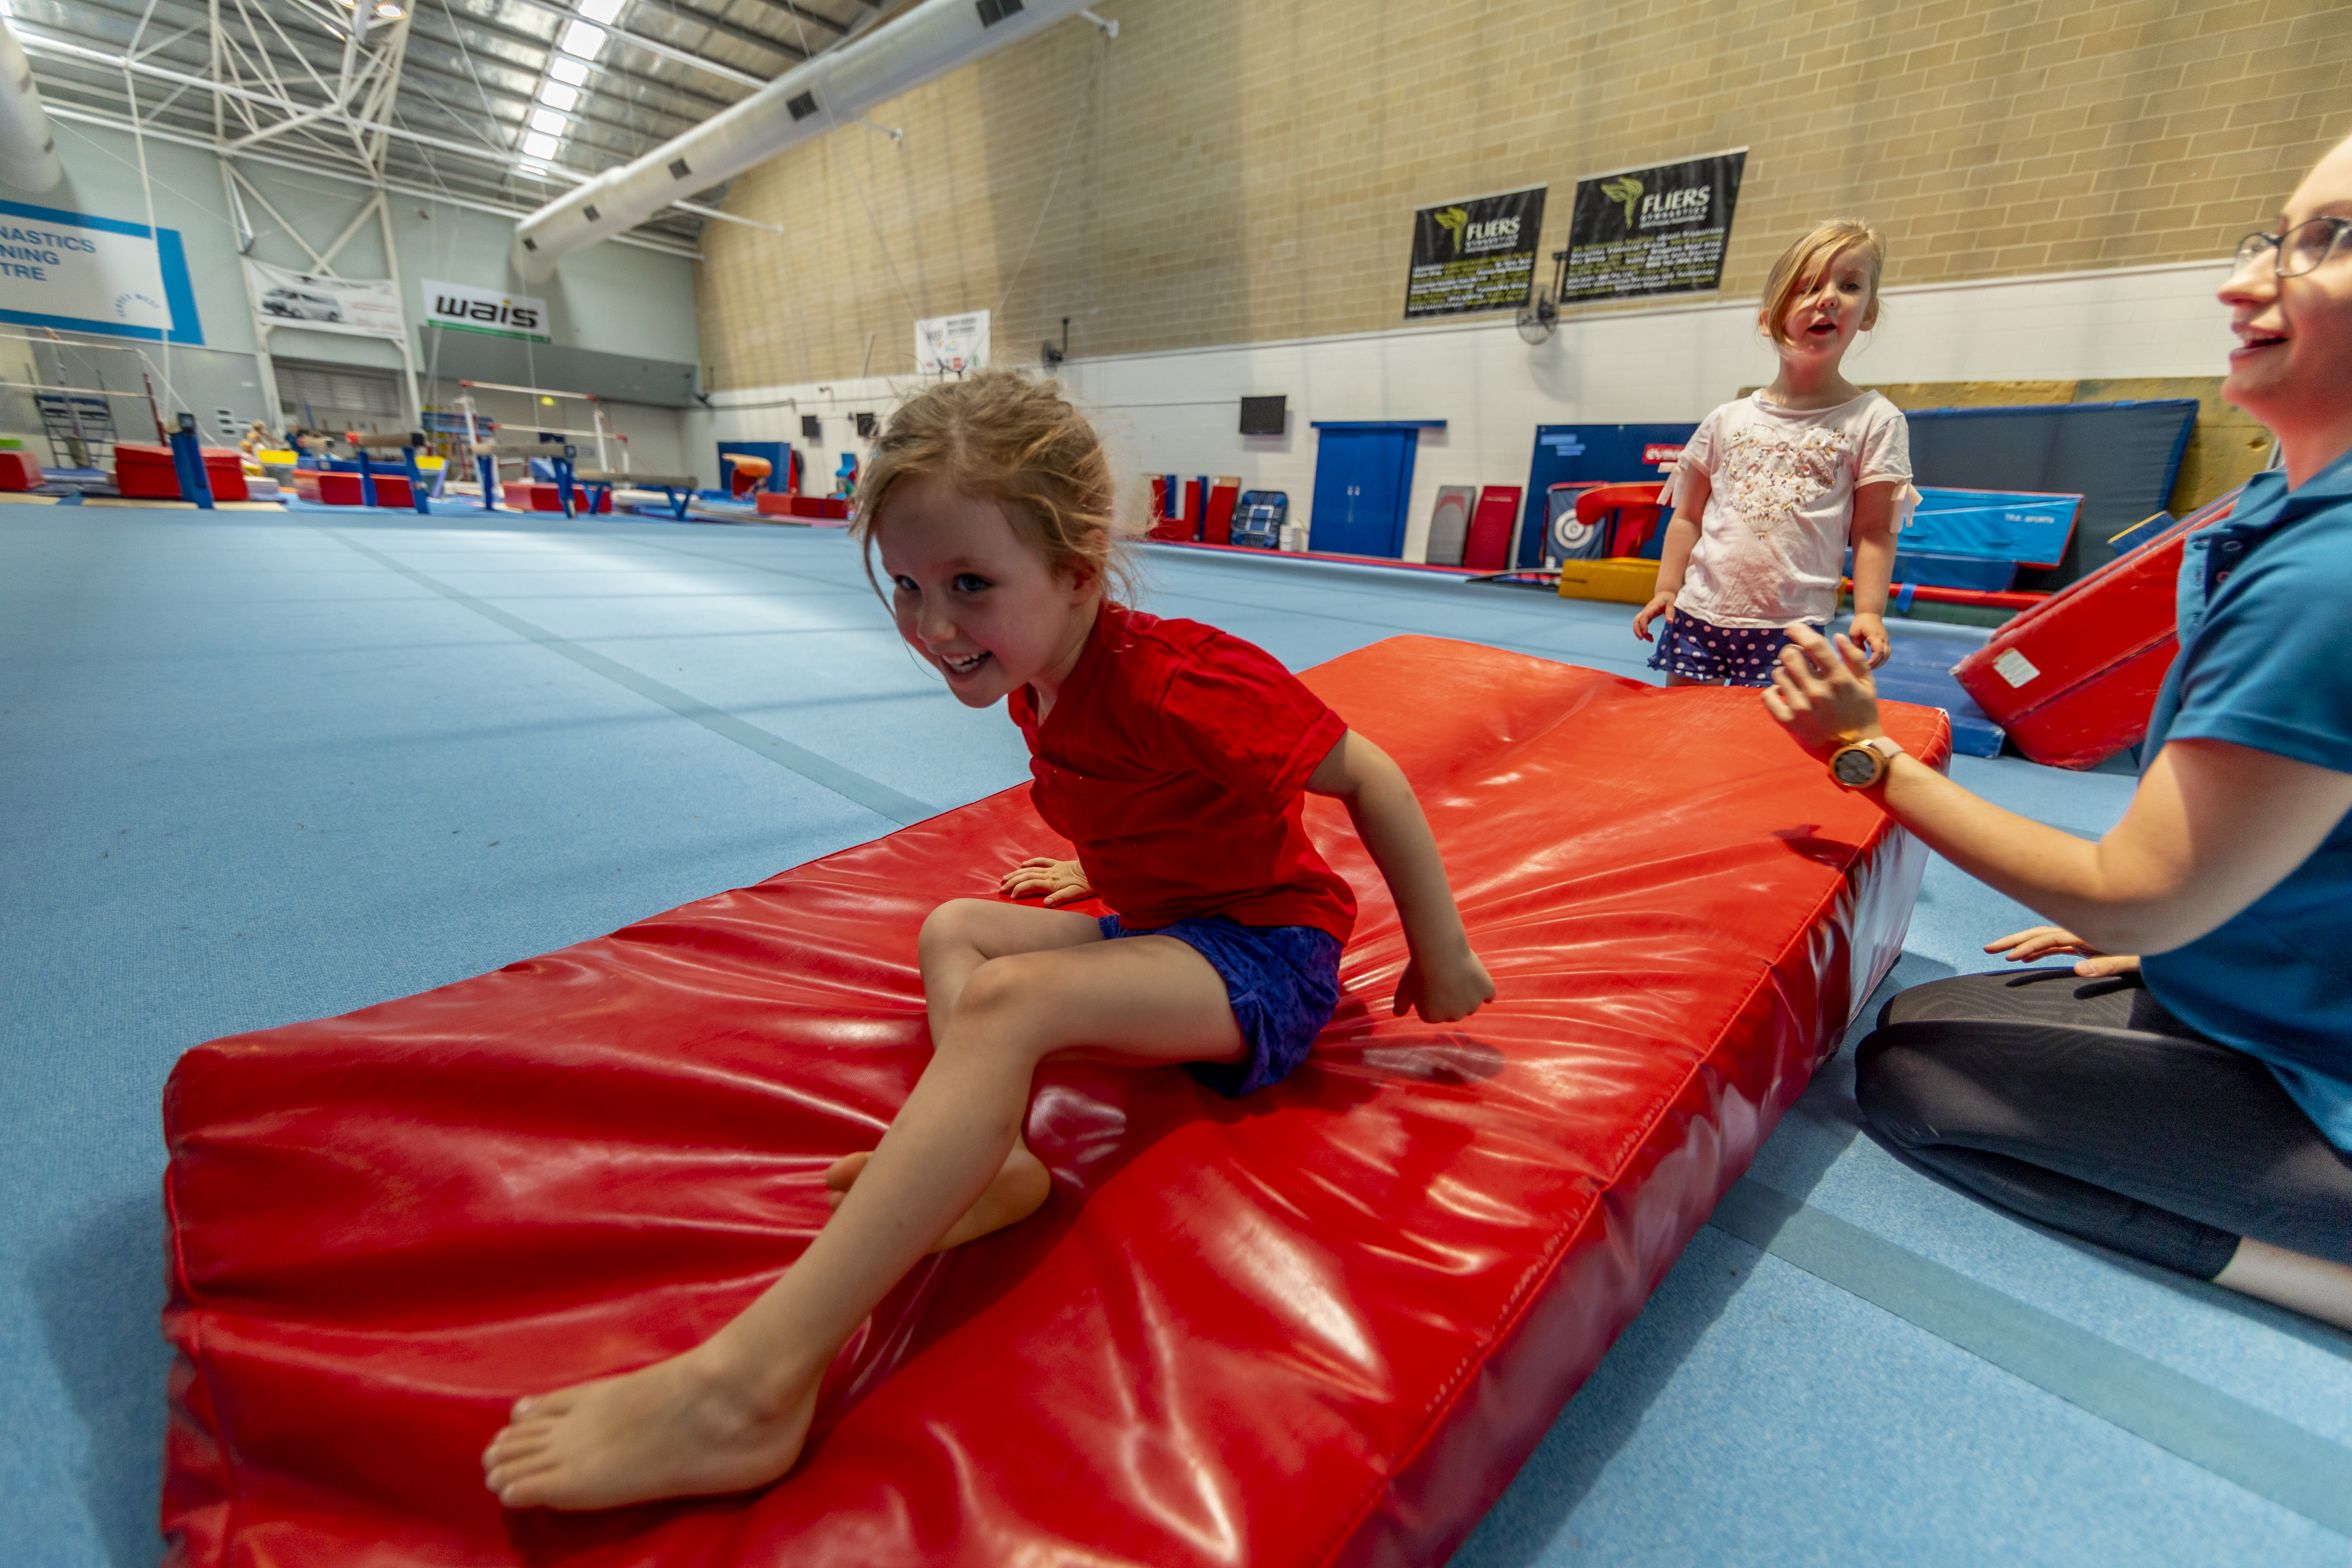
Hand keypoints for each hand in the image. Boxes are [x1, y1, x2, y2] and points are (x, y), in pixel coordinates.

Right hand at [999, 856, 1092, 905]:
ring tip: (1005, 878)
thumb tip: (1046, 904)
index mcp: (1052, 883)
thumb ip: (1060, 898)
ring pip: (1031, 869)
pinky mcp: (1058, 863)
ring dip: (1017, 873)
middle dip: (1013, 882)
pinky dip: (1032, 862)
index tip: (1011, 897)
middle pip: (1027, 877)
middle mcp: (1050, 874)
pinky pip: (1042, 861)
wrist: (1096, 867)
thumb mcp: (1075, 894)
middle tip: (1001, 888)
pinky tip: (1023, 864)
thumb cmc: (1087, 884)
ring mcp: (1053, 868)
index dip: (1019, 890)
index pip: (1031, 885)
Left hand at [1393, 944, 1494, 1023]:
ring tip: (1458, 973)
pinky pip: (1488, 994)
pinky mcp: (1486, 993)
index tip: (1431, 980)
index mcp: (1432, 1018)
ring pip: (1471, 1002)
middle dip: (1451, 996)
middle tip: (1446, 975)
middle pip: (1454, 1008)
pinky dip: (1484, 987)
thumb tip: (1396, 1014)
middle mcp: (1453, 1017)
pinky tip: (1476, 977)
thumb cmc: (1419, 968)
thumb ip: (1400, 1004)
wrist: (1439, 951)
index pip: (1435, 1009)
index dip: (1433, 993)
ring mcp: (1472, 1006)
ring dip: (1467, 992)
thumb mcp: (1404, 988)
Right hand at [1632, 591, 1676, 642]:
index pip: (1644, 616)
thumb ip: (1670, 612)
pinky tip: (1649, 636)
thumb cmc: (1668, 599)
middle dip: (1637, 630)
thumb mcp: (1671, 604)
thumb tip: (1669, 622)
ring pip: (1637, 623)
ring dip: (1639, 632)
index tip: (1645, 632)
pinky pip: (1640, 624)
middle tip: (1641, 639)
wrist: (1665, 594)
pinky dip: (1643, 631)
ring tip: (1650, 639)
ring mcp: (1645, 613)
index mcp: (1652, 607)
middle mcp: (1646, 611)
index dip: (1643, 625)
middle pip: (1636, 620)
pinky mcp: (1646, 616)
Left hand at [1761, 623, 1882, 756]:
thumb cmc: (1862, 715)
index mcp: (1839, 679)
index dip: (1800, 631)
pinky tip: (1783, 693)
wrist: (1855, 753)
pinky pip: (1768, 696)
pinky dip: (1773, 691)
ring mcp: (1801, 708)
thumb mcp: (1867, 685)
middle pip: (1790, 655)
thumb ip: (1854, 658)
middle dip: (1792, 651)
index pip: (1814, 645)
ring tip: (1795, 680)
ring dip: (1785, 672)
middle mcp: (1818, 692)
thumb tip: (1837, 637)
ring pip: (1778, 674)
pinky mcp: (1788, 723)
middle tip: (1797, 658)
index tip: (1793, 628)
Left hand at [1846, 612, 1891, 669]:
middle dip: (1876, 664)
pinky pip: (1886, 654)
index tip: (1866, 666)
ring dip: (1879, 664)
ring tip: (1869, 668)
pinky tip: (1873, 664)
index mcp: (1875, 636)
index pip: (1879, 650)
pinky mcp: (1886, 642)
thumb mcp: (1854, 632)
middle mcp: (1883, 639)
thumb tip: (1860, 655)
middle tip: (1865, 670)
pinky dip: (1881, 660)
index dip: (1873, 660)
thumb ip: (1856, 644)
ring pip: (1887, 656)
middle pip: (1884, 656)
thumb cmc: (1860, 622)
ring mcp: (1886, 641)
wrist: (1870, 613)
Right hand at [1984, 926, 2140, 976]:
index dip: (2028, 947)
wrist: (2165, 938)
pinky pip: (2054, 944)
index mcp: (2087, 933)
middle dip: (2012, 940)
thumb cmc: (2151, 951)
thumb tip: (2077, 970)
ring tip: (1999, 951)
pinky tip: (2027, 957)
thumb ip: (2106, 964)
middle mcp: (2080, 931)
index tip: (2010, 958)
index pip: (2049, 939)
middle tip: (1988, 948)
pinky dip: (2037, 949)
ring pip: (2043, 937)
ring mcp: (2080, 936)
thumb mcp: (2132, 959)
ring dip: (2021, 943)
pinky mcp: (2083, 943)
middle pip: (2039, 932)